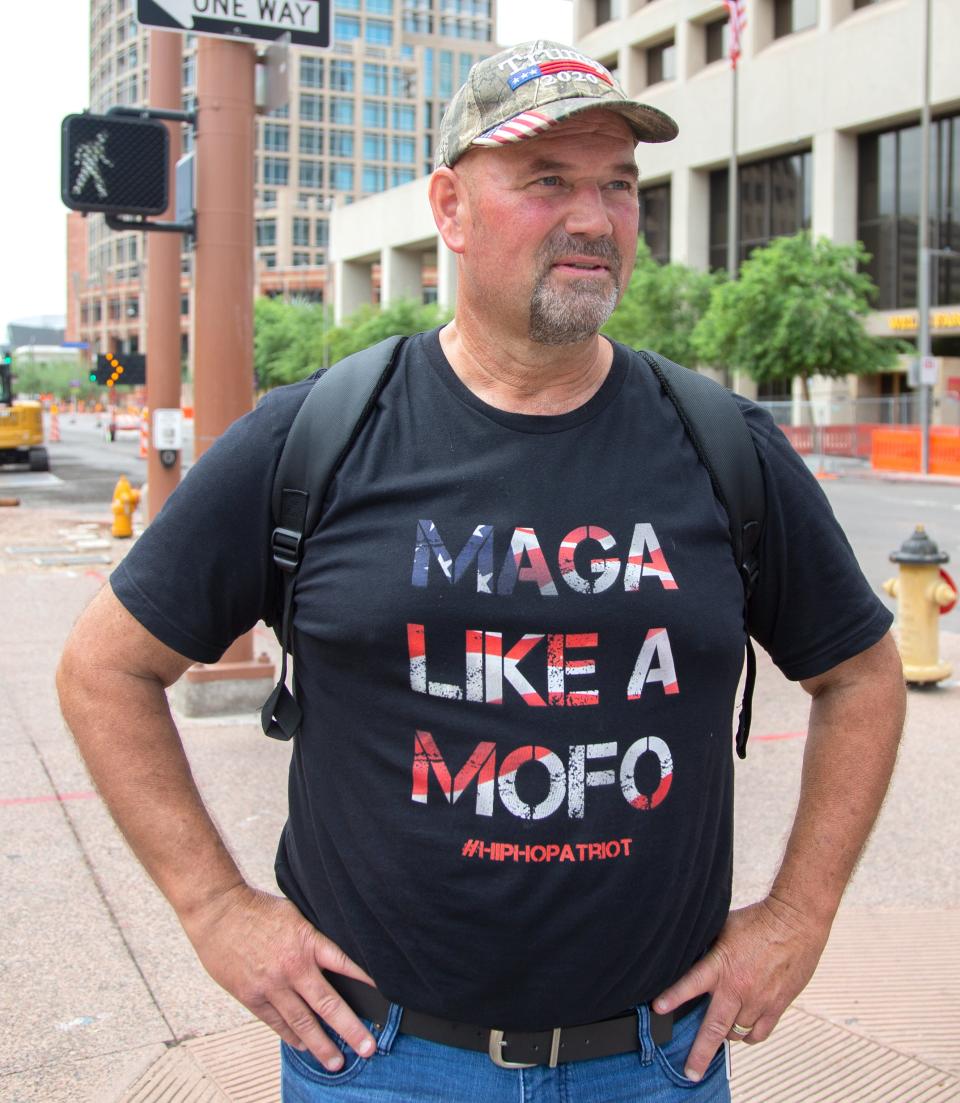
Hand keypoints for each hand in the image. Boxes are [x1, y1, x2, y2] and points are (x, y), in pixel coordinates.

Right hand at [181, 883, 377, 1070]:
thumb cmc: (258, 909)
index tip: (384, 998)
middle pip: (328, 1005)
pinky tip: (302, 1046)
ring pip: (302, 1022)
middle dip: (350, 1029)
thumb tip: (332, 958)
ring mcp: (271, 985)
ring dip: (321, 1045)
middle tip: (367, 1048)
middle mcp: (293, 967)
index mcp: (308, 941)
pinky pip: (276, 1022)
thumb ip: (312, 938)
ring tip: (336, 1062)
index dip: (367, 982)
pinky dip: (290, 1036)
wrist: (219, 911)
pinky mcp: (251, 996)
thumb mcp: (296, 915)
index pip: (346, 964)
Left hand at [654, 896, 830, 1081]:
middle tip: (690, 1073)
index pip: (690, 984)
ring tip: (720, 1034)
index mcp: (721, 965)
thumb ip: (709, 949)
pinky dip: (749, 1035)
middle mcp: (738, 987)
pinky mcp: (778, 1005)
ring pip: (737, 1032)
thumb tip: (692, 956)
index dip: (672, 998)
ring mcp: (759, 1000)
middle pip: (715, 1028)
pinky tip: (744, 1030)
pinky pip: (759, 1032)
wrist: (794, 922)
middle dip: (700, 1053)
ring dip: (727, 1035)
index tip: (657, 1010)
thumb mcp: (723, 929)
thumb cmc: (758, 920)